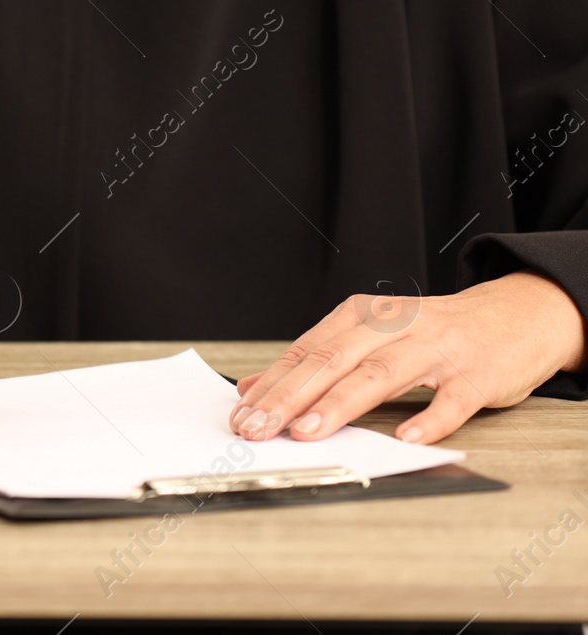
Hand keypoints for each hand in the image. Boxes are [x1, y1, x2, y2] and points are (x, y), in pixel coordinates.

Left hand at [230, 273, 586, 444]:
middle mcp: (393, 326)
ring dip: (339, 405)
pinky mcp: (475, 375)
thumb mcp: (369, 336)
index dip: (272, 384)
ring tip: (308, 432)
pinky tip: (405, 440)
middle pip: (332, 361)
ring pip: (379, 376)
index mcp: (361, 316)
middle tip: (259, 428)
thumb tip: (255, 388)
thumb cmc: (432, 334)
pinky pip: (449, 400)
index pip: (306, 352)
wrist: (515, 316)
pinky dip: (427, 420)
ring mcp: (436, 348)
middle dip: (290, 397)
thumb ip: (315, 360)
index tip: (242, 414)